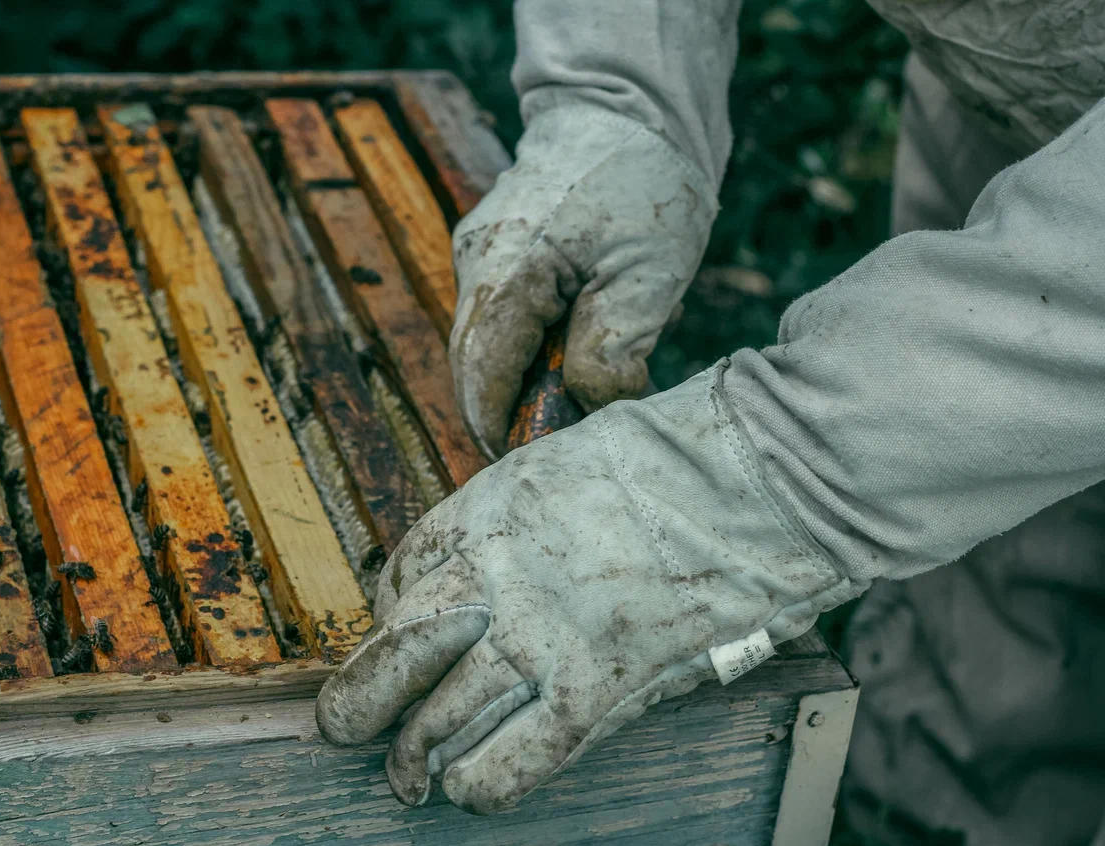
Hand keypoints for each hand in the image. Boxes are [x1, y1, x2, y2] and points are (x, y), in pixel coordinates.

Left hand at [316, 365, 862, 812]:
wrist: (761, 472)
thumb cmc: (682, 456)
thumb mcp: (568, 458)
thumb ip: (522, 516)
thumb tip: (497, 567)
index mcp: (485, 508)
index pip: (402, 577)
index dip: (392, 619)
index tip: (404, 639)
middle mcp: (495, 573)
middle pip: (398, 653)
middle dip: (359, 701)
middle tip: (343, 728)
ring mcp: (541, 633)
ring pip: (440, 715)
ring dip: (415, 755)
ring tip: (410, 777)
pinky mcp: (596, 686)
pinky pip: (513, 758)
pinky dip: (482, 782)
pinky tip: (471, 788)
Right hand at [449, 103, 718, 459]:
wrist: (628, 108)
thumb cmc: (644, 181)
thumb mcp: (647, 274)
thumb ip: (611, 349)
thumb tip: (588, 407)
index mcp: (507, 268)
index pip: (481, 373)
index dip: (496, 427)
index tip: (523, 463)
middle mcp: (477, 261)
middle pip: (474, 364)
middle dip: (508, 408)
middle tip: (554, 440)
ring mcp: (480, 253)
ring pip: (487, 342)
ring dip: (523, 376)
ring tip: (576, 386)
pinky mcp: (494, 251)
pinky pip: (503, 316)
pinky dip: (531, 344)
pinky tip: (575, 340)